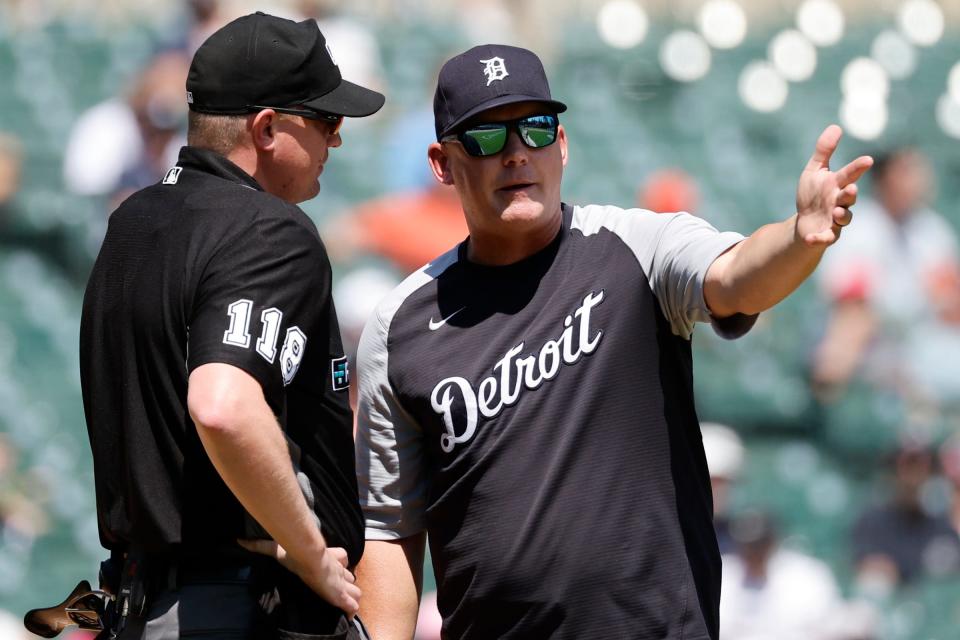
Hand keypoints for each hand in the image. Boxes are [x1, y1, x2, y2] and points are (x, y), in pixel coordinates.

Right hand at [239, 539, 360, 616]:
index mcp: (326, 559)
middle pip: (349, 576)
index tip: (333, 571)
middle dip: (346, 583)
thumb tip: (239, 541)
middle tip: (336, 590)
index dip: (338, 565)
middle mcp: (336, 571)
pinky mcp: (341, 595)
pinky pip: (352, 605)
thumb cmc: (294, 553)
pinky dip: (350, 610)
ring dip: (350, 596)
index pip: (340, 560)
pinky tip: (345, 614)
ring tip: (342, 603)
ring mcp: (341, 583)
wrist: (307, 556)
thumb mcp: (275, 548)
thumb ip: (259, 546)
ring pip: (355, 590)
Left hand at [795, 125, 872, 245]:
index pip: (850, 174)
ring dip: (842, 214)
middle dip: (850, 193)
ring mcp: (835, 220)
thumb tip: (836, 126)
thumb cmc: (812, 195)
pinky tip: (810, 237)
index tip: (867, 160)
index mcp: (838, 185)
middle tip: (850, 188)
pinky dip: (819, 239)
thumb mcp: (814, 171)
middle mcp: (840, 202)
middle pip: (849, 197)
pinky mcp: (826, 235)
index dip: (858, 168)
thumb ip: (824, 151)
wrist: (804, 223)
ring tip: (836, 210)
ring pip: (844, 218)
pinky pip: (825, 238)